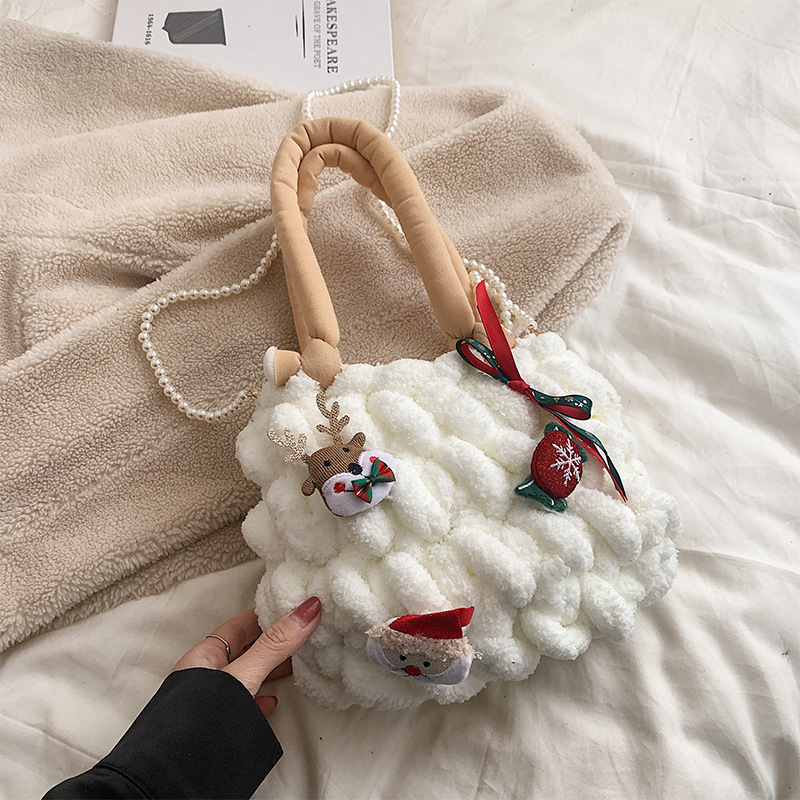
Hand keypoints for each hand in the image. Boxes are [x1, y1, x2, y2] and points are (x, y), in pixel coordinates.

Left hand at [172, 597, 321, 715]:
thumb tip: (308, 609)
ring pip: (247, 677)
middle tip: (301, 633)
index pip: (239, 626)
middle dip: (273, 642)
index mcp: (204, 657)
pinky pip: (245, 704)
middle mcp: (206, 676)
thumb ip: (275, 645)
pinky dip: (261, 697)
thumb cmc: (202, 722)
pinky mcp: (219, 726)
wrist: (176, 779)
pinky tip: (272, 701)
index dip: (265, 614)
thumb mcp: (244, 676)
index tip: (291, 607)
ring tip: (296, 663)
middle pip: (245, 650)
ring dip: (270, 669)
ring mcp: (212, 703)